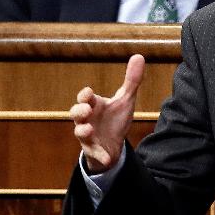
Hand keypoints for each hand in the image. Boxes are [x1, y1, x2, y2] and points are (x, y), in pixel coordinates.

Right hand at [71, 54, 144, 171]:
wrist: (114, 145)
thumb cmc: (115, 120)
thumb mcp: (125, 100)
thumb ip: (131, 80)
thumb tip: (139, 56)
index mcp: (93, 106)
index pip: (83, 98)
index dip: (85, 95)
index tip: (90, 93)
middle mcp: (87, 120)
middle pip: (74, 114)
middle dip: (78, 111)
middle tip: (86, 110)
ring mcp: (88, 136)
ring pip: (79, 133)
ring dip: (83, 131)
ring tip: (89, 129)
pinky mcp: (94, 151)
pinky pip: (94, 154)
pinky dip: (99, 155)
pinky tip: (107, 159)